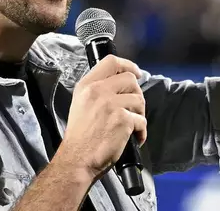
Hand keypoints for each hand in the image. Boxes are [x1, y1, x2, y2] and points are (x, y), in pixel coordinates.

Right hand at [54, 55, 145, 180]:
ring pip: (139, 99)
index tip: (136, 73)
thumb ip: (97, 90)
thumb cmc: (80, 136)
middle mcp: (98, 91)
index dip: (128, 65)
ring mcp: (111, 104)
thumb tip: (121, 84)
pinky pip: (141, 120)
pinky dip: (141, 131)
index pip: (111, 61)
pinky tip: (134, 138)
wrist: (77, 159)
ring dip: (140, 113)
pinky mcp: (122, 119)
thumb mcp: (80, 104)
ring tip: (132, 125)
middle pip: (130, 79)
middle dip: (136, 93)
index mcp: (87, 85)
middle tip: (133, 108)